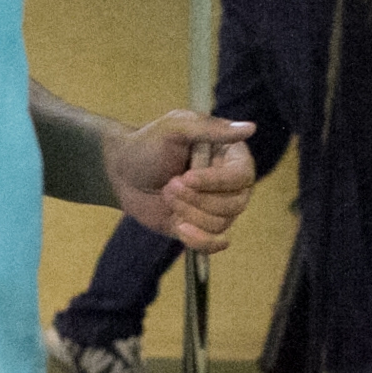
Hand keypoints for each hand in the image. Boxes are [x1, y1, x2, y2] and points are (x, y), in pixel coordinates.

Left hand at [104, 111, 257, 252]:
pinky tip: (180, 227)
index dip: (215, 181)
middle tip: (169, 185)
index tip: (186, 176)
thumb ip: (211, 129)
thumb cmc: (148, 145)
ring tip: (167, 194)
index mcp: (229, 155)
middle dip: (198, 199)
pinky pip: (215, 243)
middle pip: (235, 204)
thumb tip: (250, 128)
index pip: (241, 176)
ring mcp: (217, 206)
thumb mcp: (175, 128)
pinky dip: (199, 240)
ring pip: (221, 223)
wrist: (121, 172)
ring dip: (189, 212)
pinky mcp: (202, 227)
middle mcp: (230, 182)